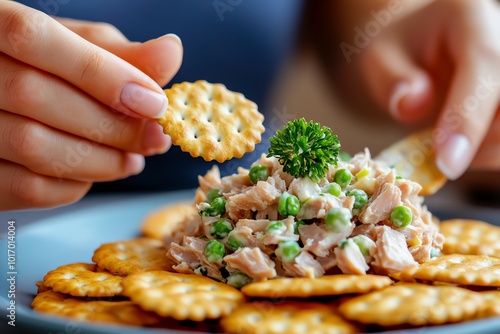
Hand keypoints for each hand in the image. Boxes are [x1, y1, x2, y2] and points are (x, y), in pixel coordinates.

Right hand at [0, 2, 182, 210]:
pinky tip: (95, 173)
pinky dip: (74, 185)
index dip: (102, 74)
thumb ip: (118, 54)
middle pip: (36, 98)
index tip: (154, 103)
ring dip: (100, 161)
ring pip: (33, 148)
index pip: (36, 39)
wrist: (2, 94)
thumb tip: (170, 54)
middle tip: (155, 139)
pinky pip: (24, 188)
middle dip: (112, 126)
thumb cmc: (43, 67)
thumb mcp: (76, 47)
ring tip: (133, 159)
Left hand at [358, 0, 499, 179]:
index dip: (468, 118)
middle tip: (437, 159)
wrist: (416, 49)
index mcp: (471, 21)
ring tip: (440, 150)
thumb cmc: (398, 53)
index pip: (485, 65)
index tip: (447, 162)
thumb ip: (391, 79)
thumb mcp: (378, 58)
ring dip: (483, 152)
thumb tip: (413, 103)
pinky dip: (486, 154)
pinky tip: (456, 149)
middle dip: (479, 140)